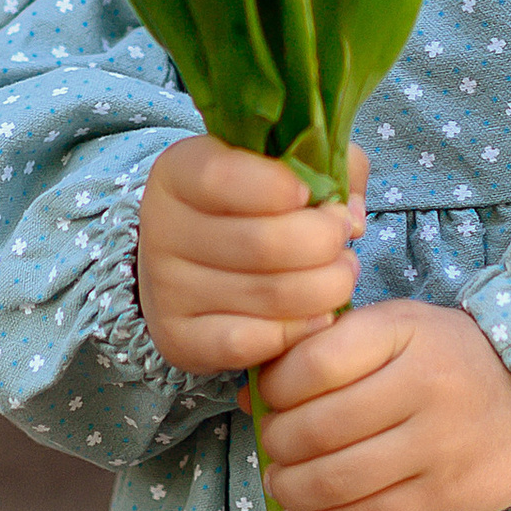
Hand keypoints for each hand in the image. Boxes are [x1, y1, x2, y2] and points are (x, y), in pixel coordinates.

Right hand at [135, 137, 366, 375]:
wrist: (194, 263)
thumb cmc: (252, 206)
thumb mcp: (283, 166)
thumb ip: (325, 167)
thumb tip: (348, 218)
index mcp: (179, 171)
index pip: (221, 176)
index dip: (277, 187)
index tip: (309, 195)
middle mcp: (162, 228)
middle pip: (261, 242)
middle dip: (324, 244)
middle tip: (342, 243)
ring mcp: (166, 288)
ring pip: (266, 295)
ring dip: (324, 289)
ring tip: (340, 276)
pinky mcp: (177, 338)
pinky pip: (248, 344)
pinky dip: (295, 333)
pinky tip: (316, 318)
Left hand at [258, 301, 510, 510]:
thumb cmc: (451, 357)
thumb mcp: (397, 328)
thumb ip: (327, 349)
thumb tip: (252, 396)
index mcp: (402, 333)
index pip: (313, 363)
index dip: (275, 387)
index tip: (267, 397)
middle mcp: (420, 387)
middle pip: (318, 428)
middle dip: (277, 444)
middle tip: (272, 446)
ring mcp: (435, 447)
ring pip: (336, 480)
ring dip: (290, 489)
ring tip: (281, 484)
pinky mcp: (444, 497)